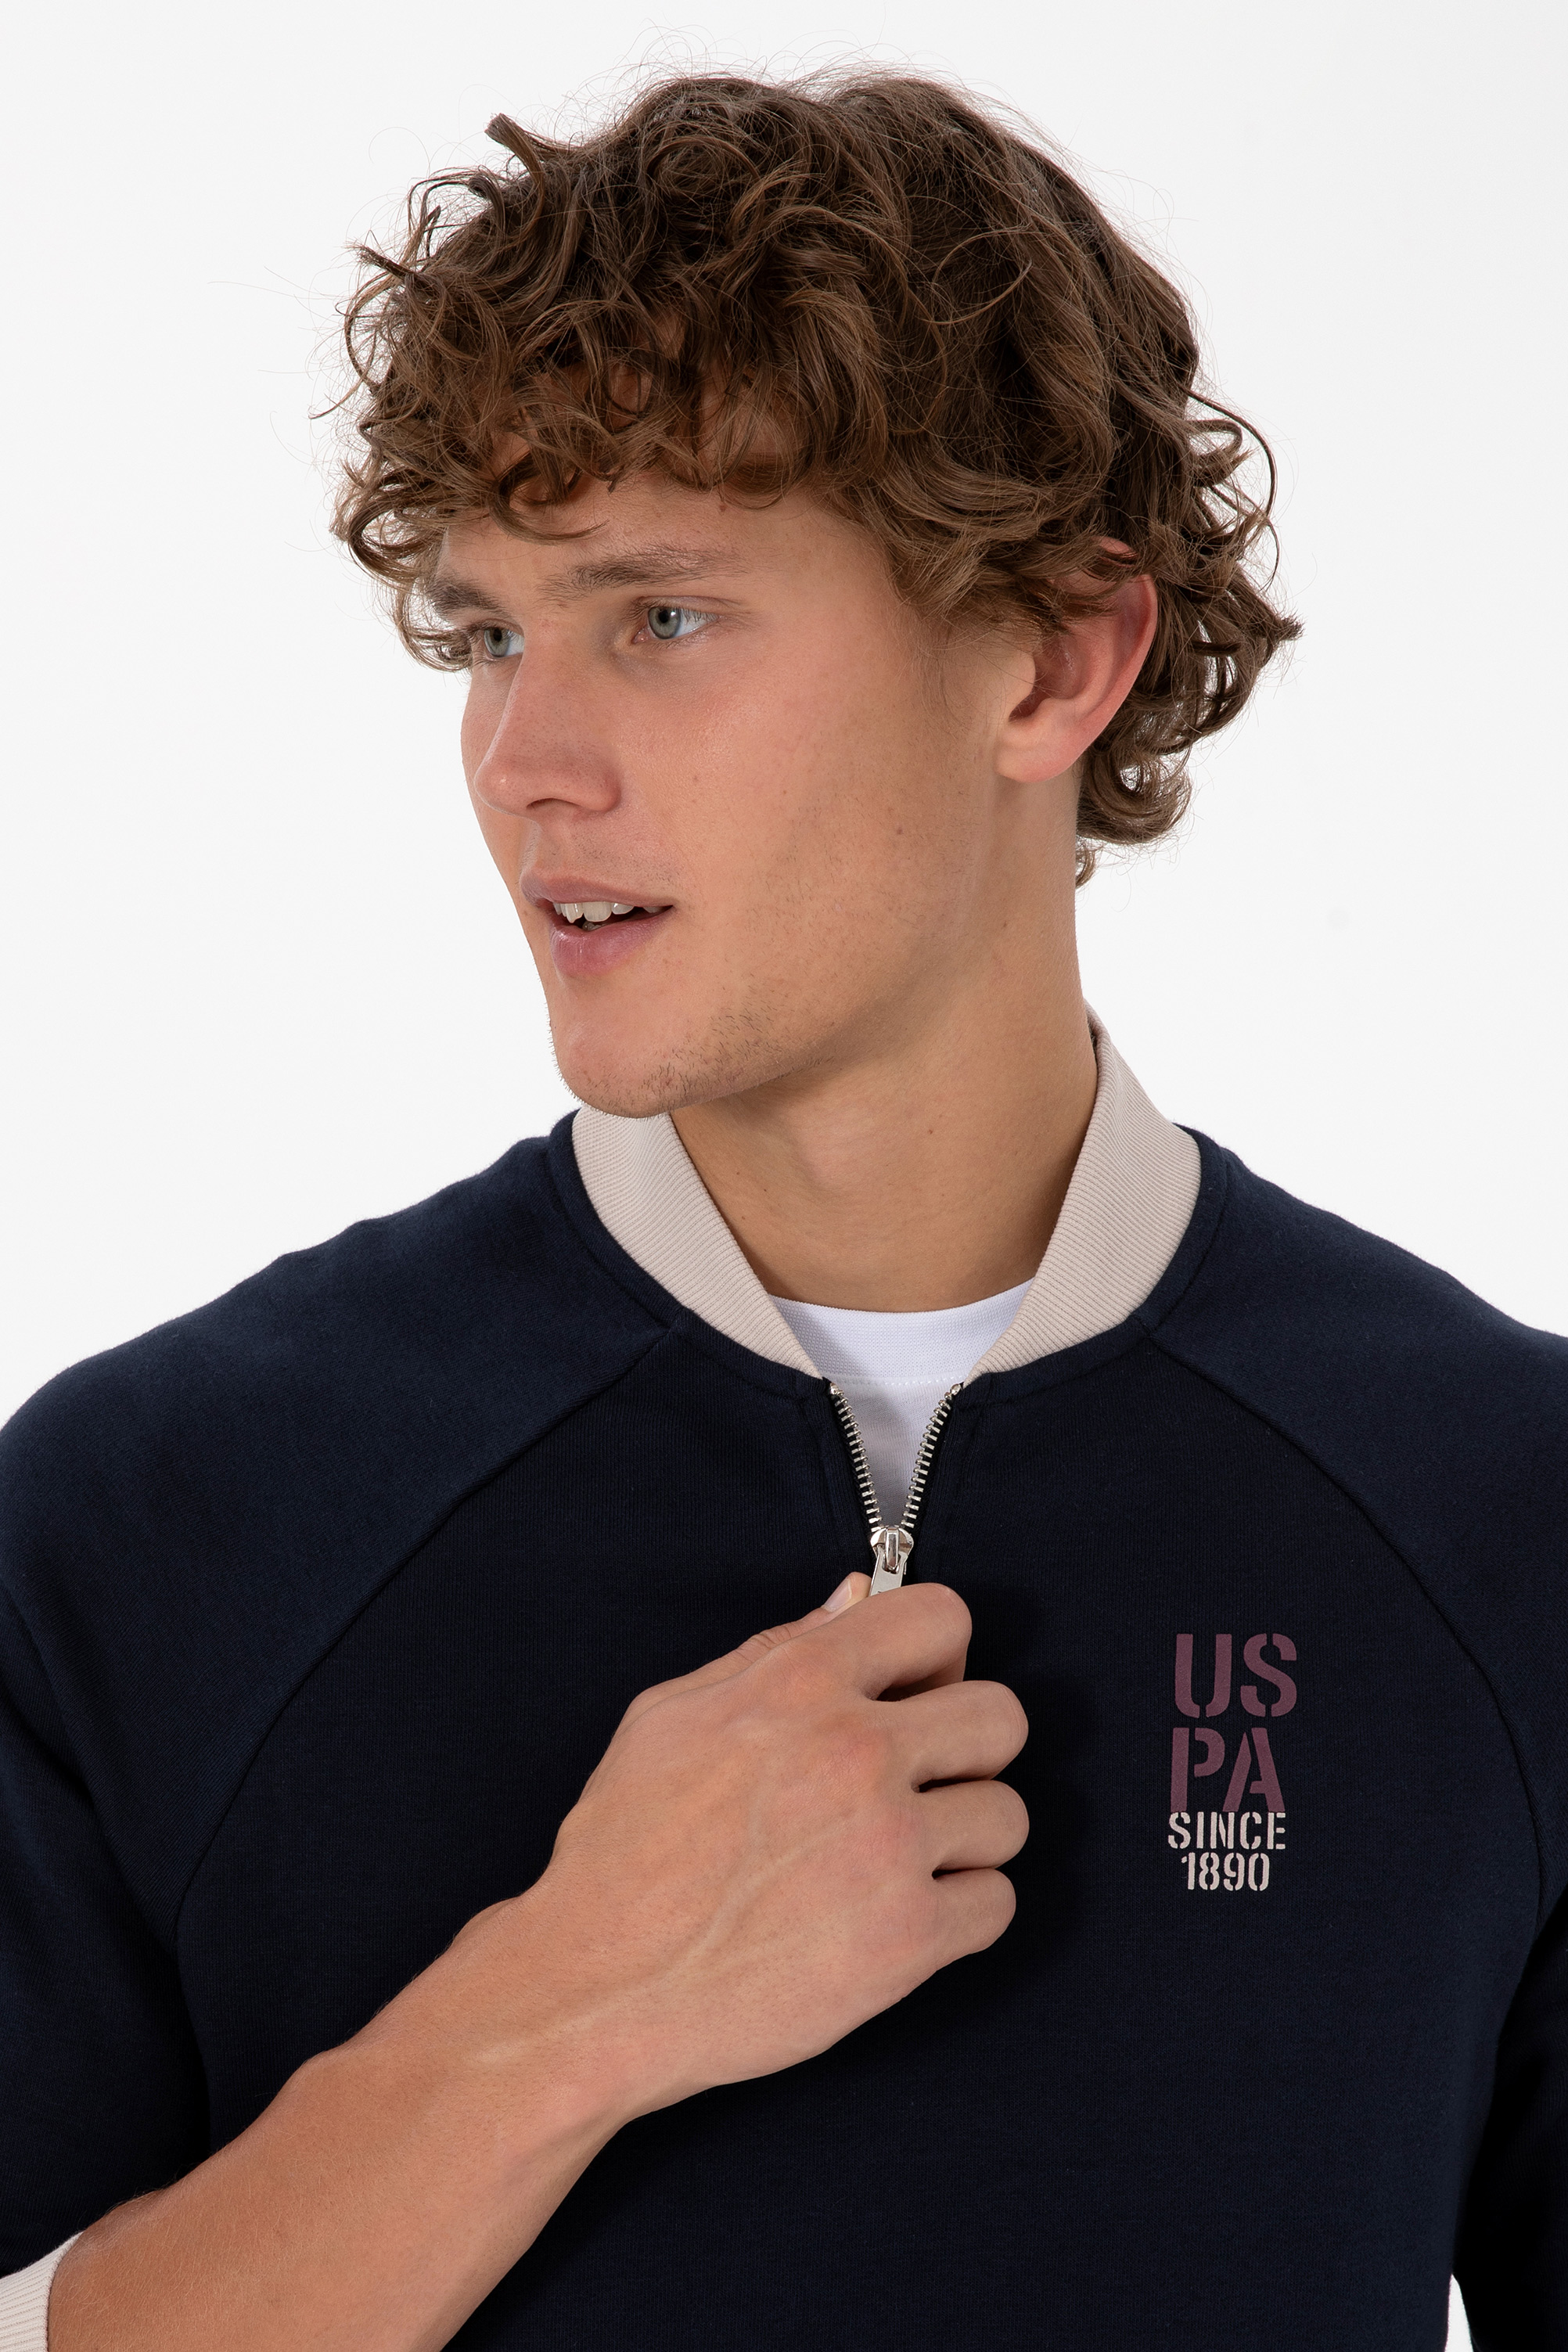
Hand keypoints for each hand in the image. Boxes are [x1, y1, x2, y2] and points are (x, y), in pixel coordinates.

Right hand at [443, 1573, 1029, 2115]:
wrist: (598, 1989)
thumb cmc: (623, 1851)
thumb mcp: (672, 1716)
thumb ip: (775, 1649)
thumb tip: (855, 1597)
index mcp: (800, 1682)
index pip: (940, 1619)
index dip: (938, 1655)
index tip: (919, 1692)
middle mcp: (857, 1752)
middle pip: (1002, 1718)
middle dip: (968, 1748)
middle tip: (922, 1782)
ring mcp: (889, 1846)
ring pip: (1007, 1816)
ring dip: (964, 1838)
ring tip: (900, 1859)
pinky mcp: (908, 1940)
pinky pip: (996, 1905)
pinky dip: (960, 1914)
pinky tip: (901, 1914)